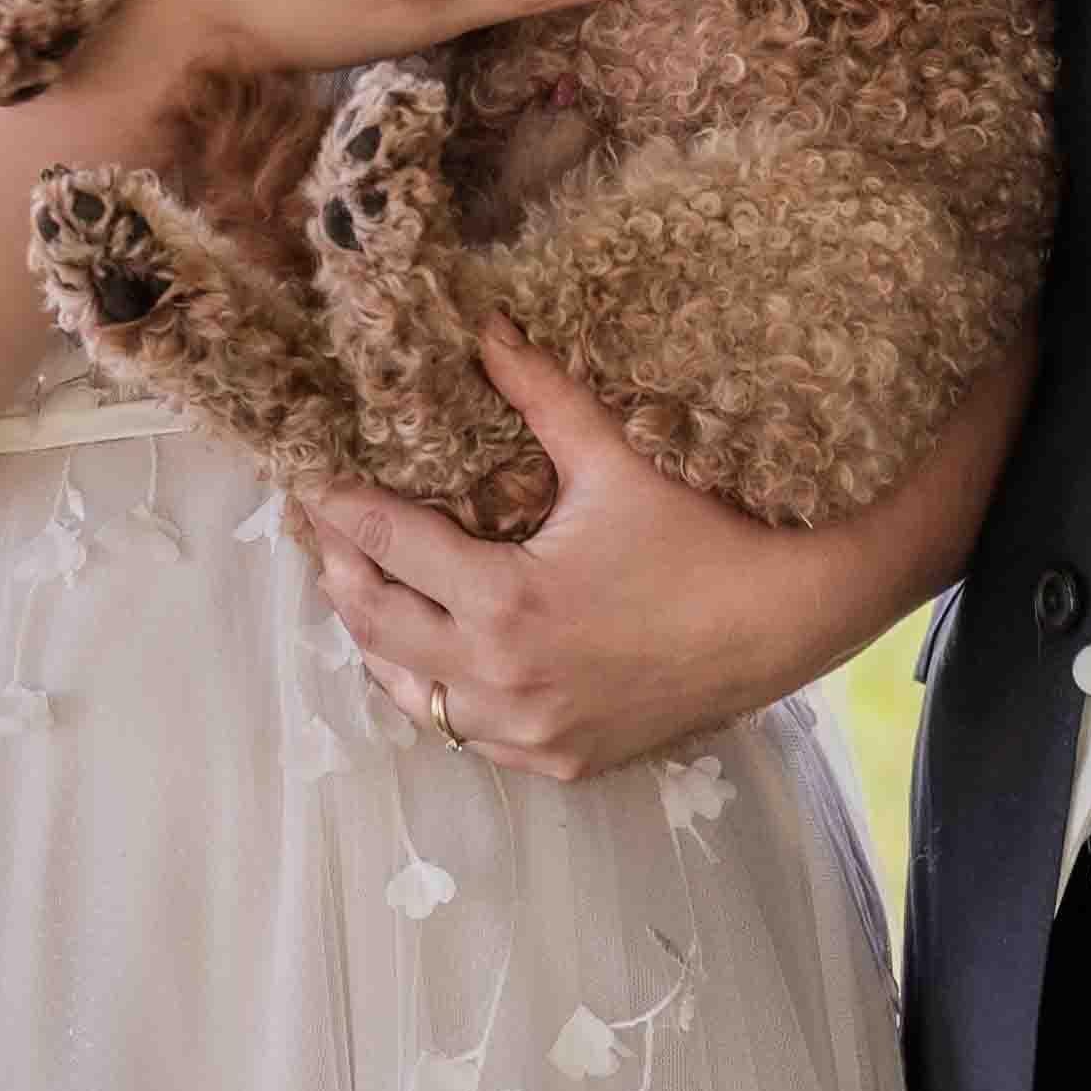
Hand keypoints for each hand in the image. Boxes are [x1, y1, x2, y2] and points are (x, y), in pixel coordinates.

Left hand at [307, 329, 871, 782]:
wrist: (779, 625)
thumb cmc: (699, 537)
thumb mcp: (613, 461)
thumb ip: (540, 396)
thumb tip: (485, 328)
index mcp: (506, 601)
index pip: (389, 545)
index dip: (340, 509)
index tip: (312, 482)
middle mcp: (501, 678)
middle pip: (375, 623)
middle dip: (341, 570)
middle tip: (326, 529)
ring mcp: (526, 731)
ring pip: (408, 692)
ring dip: (378, 638)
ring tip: (366, 587)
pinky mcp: (554, 761)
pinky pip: (465, 731)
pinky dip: (437, 690)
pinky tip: (436, 653)